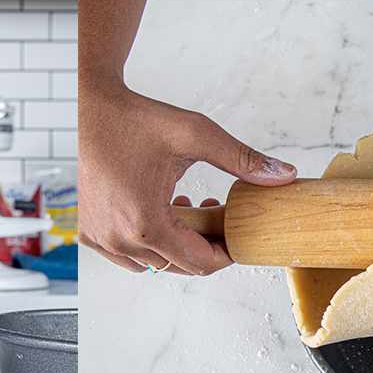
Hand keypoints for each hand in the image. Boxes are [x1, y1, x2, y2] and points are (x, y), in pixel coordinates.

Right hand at [78, 83, 295, 274]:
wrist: (93, 105)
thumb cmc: (140, 119)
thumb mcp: (196, 134)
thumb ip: (242, 160)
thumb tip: (284, 176)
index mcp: (146, 223)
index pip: (200, 263)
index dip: (226, 252)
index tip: (236, 231)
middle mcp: (119, 239)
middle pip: (178, 267)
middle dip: (203, 245)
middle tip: (215, 213)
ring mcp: (99, 238)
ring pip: (153, 264)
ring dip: (175, 245)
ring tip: (188, 207)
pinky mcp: (88, 231)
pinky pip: (127, 255)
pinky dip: (148, 242)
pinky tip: (160, 211)